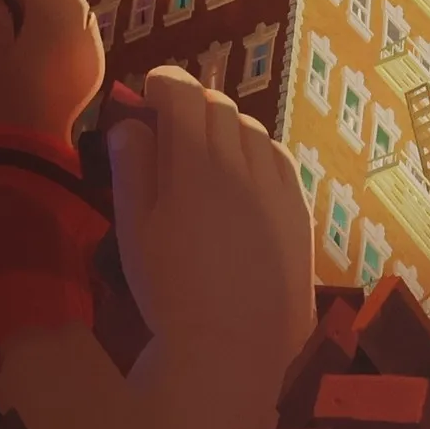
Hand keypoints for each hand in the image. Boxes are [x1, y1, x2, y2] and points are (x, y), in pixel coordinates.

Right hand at [108, 67, 314, 388]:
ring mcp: (277, 186)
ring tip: (205, 153)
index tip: (147, 90)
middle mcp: (242, 162)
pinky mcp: (299, 211)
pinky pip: (278, 160)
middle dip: (192, 103)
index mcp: (195, 161)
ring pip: (252, 130)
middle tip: (168, 123)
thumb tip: (130, 125)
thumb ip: (132, 169)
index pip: (183, 92)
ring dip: (225, 128)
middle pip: (219, 106)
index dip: (163, 82)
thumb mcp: (135, 230)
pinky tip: (243, 177)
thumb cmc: (170, 291)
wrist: (235, 347)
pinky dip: (256, 153)